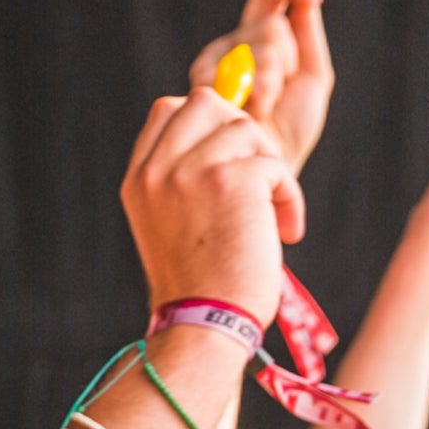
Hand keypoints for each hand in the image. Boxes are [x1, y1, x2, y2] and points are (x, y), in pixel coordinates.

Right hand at [122, 86, 301, 323]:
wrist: (205, 326)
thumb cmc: (201, 285)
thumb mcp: (171, 222)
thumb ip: (182, 175)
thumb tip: (229, 126)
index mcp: (138, 180)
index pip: (169, 110)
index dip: (207, 127)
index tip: (225, 169)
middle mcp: (156, 171)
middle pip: (208, 103)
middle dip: (241, 136)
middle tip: (253, 182)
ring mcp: (189, 172)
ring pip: (247, 129)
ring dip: (269, 169)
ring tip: (268, 216)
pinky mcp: (230, 179)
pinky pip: (275, 164)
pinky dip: (289, 196)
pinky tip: (284, 230)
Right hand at [186, 0, 333, 175]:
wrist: (264, 174)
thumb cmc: (288, 134)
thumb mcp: (311, 78)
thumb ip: (308, 34)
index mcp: (257, 40)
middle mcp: (231, 47)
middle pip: (267, 22)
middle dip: (285, 58)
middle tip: (278, 96)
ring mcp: (212, 65)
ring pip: (255, 44)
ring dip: (272, 81)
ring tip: (263, 113)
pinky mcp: (200, 85)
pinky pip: (237, 68)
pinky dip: (256, 95)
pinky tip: (247, 117)